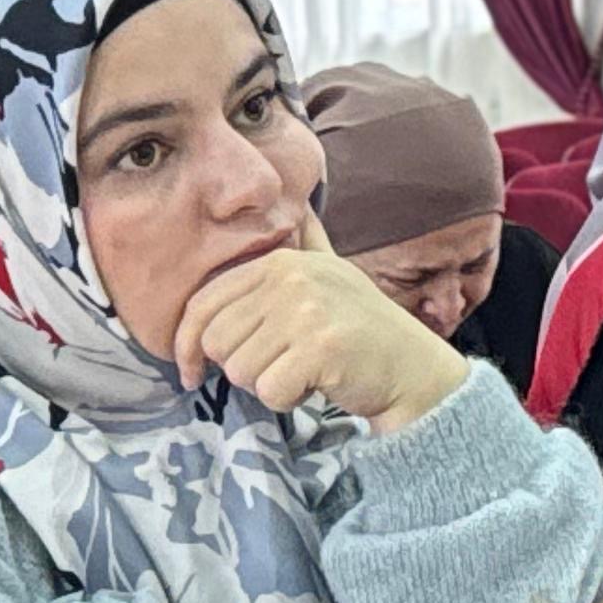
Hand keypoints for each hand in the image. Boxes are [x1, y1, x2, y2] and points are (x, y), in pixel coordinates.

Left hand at [173, 230, 472, 431]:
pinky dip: (288, 400)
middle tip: (279, 364)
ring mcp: (307, 312)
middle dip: (240, 366)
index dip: (188, 345)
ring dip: (267, 384)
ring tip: (302, 370)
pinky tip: (315, 384)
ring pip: (239, 371)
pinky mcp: (321, 349)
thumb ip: (309, 242)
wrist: (414, 367)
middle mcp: (291, 279)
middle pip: (216, 342)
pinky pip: (269, 392)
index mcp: (281, 261)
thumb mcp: (333, 273)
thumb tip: (301, 203)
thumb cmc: (363, 327)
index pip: (202, 304)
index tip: (192, 372)